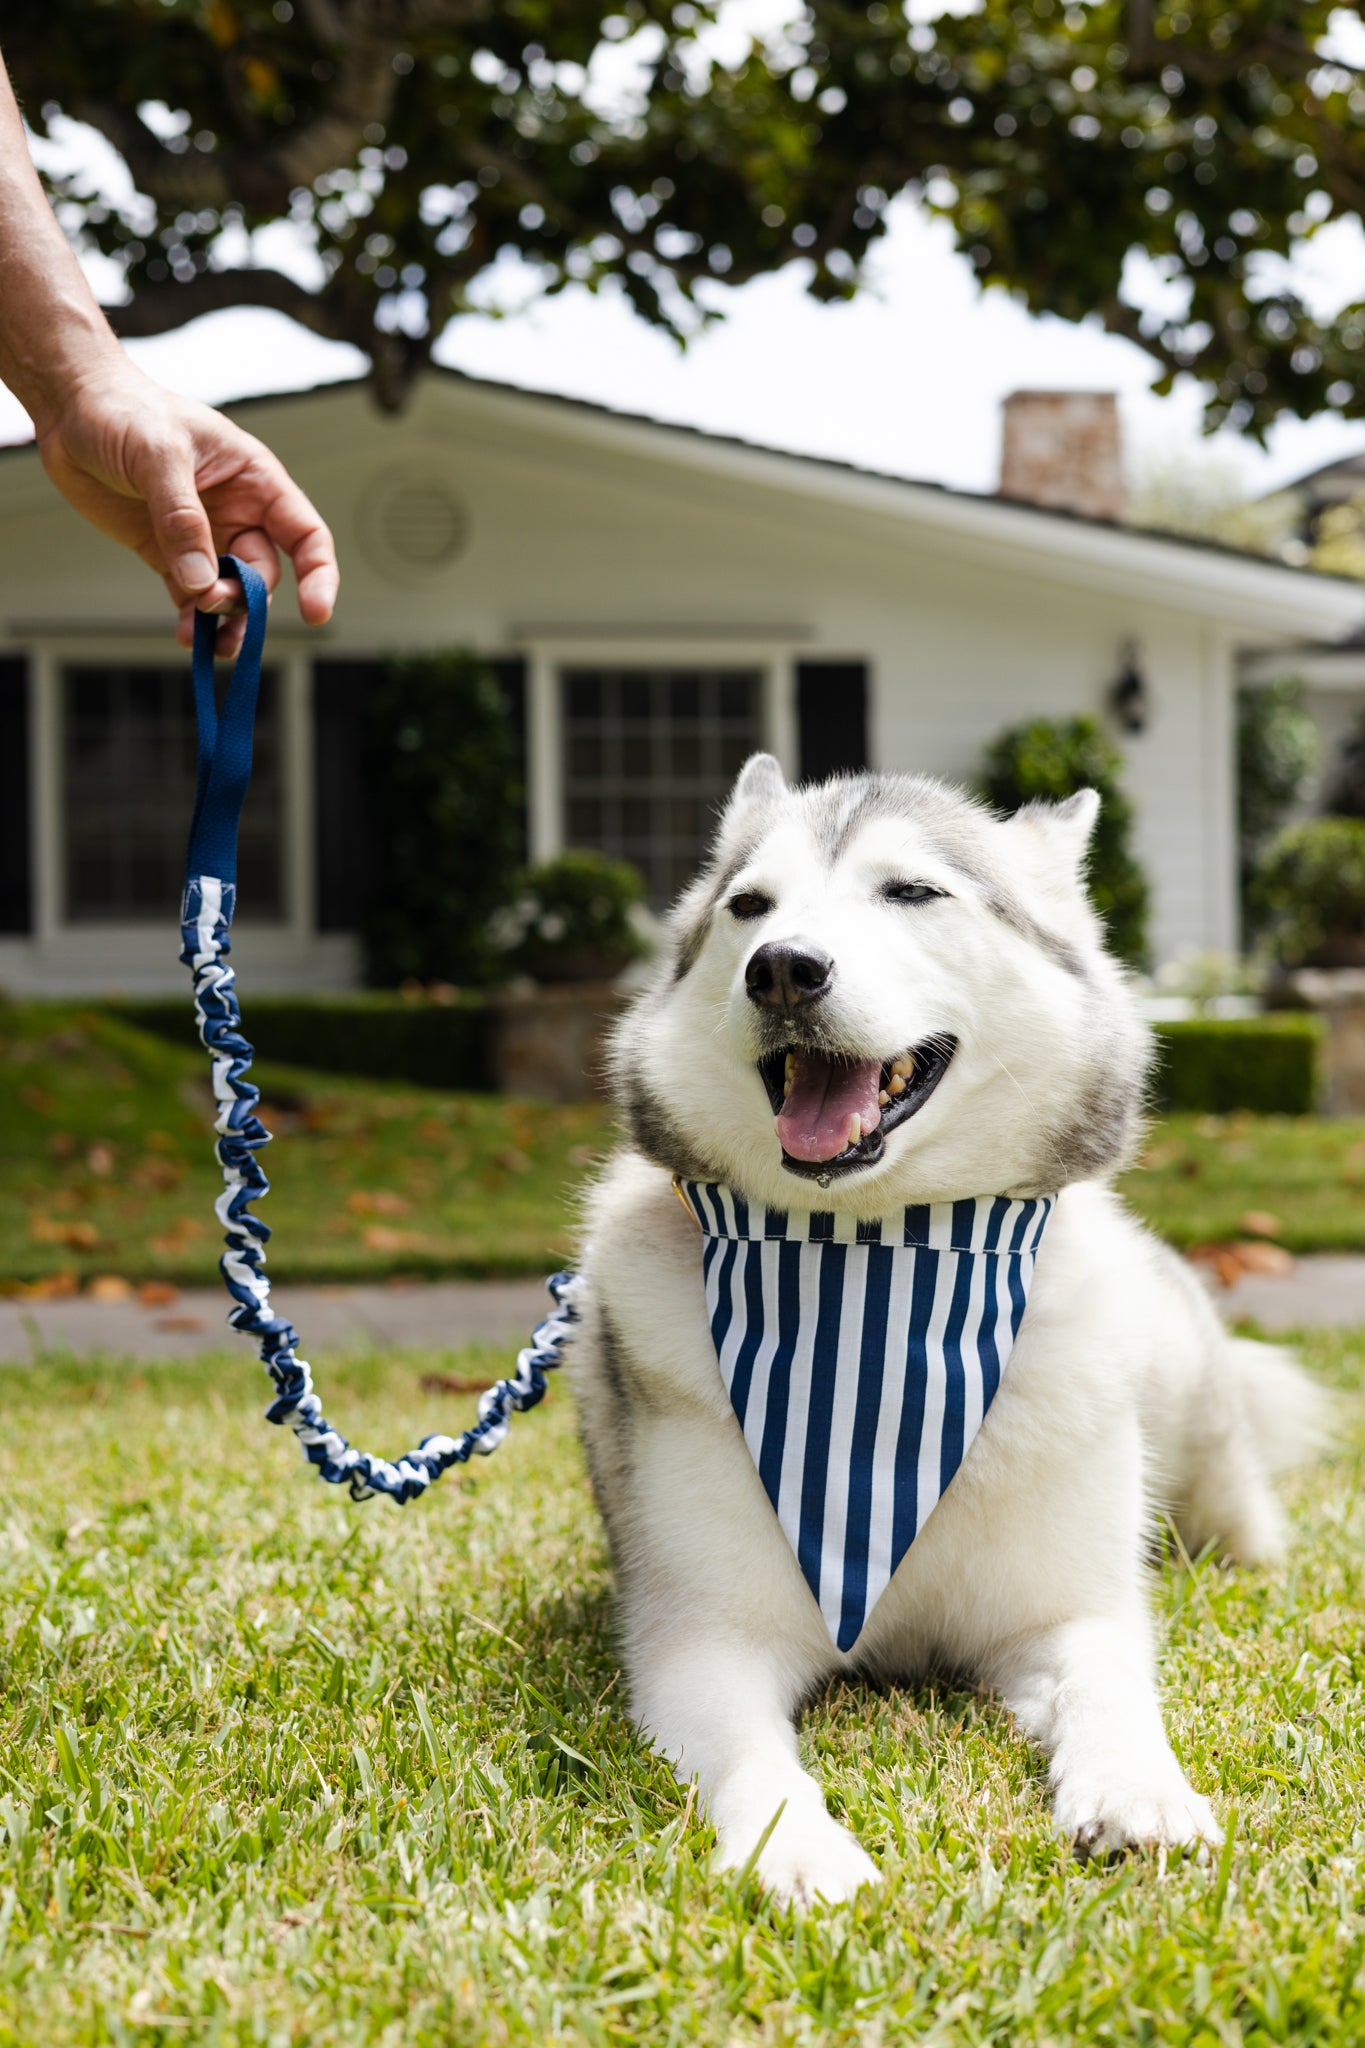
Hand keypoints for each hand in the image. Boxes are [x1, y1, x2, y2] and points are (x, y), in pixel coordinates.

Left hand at [35, 359, 337, 654]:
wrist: (72, 410)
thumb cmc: (125, 410)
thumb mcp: (159, 454)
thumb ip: (182, 517)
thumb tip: (201, 579)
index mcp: (254, 480)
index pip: (305, 535)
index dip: (318, 575)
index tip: (314, 613)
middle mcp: (237, 512)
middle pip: (263, 573)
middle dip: (245, 596)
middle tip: (212, 601)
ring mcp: (202, 537)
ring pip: (229, 591)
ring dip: (223, 618)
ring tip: (206, 639)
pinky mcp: (168, 554)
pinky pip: (190, 596)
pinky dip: (192, 619)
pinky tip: (187, 634)